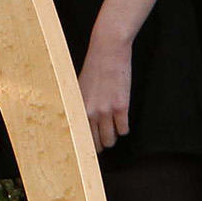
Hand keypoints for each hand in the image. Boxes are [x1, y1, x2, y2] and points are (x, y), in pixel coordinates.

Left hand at [78, 30, 133, 150]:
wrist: (108, 50)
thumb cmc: (94, 66)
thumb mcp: (80, 87)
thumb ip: (81, 105)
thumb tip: (82, 121)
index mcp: (77, 107)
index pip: (79, 137)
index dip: (85, 145)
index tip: (88, 150)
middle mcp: (89, 112)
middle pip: (95, 142)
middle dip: (100, 144)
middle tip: (104, 142)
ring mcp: (106, 110)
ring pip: (110, 139)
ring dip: (113, 139)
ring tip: (114, 133)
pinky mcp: (121, 106)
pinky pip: (124, 129)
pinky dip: (124, 129)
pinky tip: (123, 123)